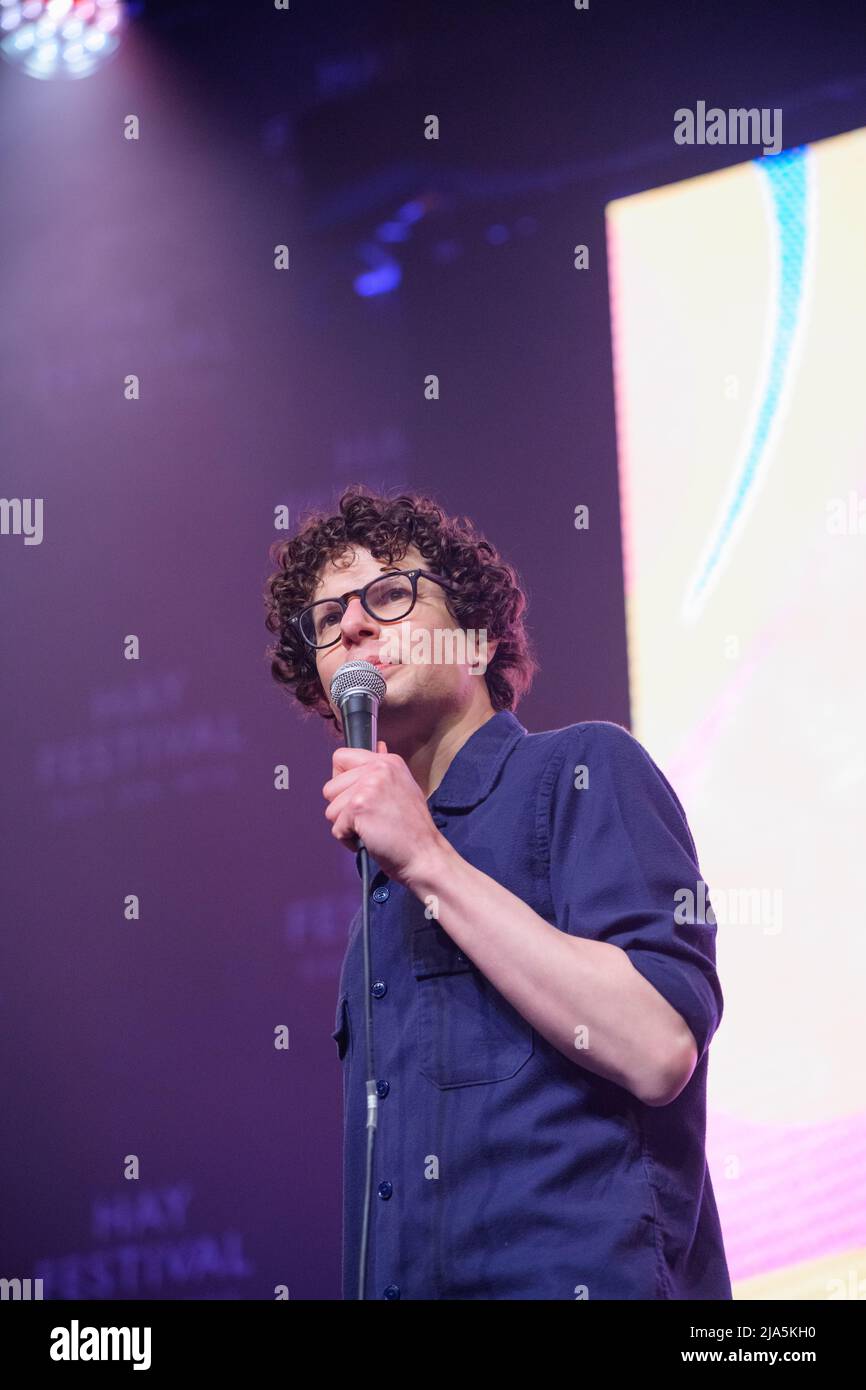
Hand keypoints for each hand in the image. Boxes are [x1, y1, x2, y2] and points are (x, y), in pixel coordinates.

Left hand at [322, 740, 445, 888]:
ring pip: (330, 809)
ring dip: (346, 825)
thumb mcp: (403, 787)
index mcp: (387, 761)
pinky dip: (349, 839)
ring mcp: (367, 786)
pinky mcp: (358, 807)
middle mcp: (378, 768)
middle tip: (370, 818)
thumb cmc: (413, 829)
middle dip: (343, 809)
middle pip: (330, 787)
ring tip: (371, 829)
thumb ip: (384, 770)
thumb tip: (378, 745)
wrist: (424, 855)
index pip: (341, 757)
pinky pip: (336, 828)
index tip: (357, 796)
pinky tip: (370, 839)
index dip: (342, 781)